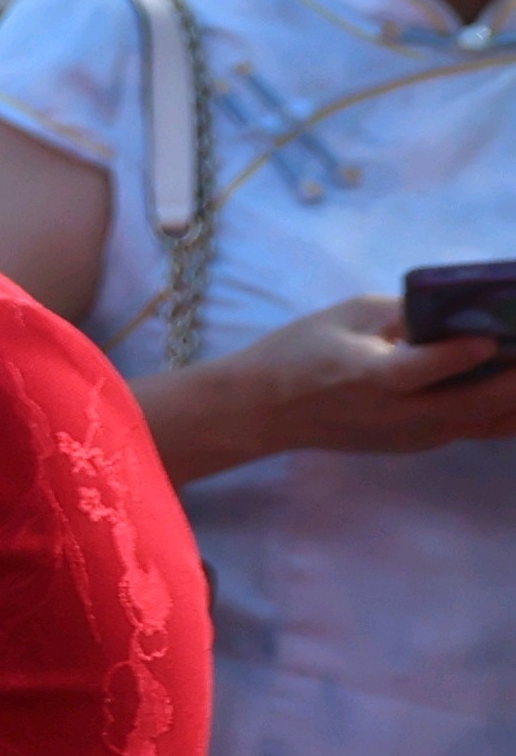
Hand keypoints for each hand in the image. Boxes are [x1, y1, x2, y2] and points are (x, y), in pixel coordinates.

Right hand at [154, 291, 515, 475]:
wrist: (265, 409)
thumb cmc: (300, 350)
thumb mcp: (346, 316)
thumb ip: (404, 314)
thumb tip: (461, 312)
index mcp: (365, 377)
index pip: (419, 370)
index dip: (460, 355)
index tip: (492, 337)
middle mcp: (395, 414)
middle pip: (471, 404)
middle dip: (513, 381)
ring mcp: (411, 435)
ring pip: (484, 422)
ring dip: (515, 399)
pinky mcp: (419, 443)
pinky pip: (475, 429)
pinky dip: (504, 411)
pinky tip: (515, 388)